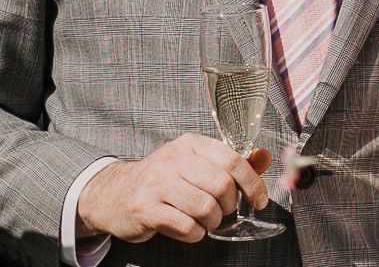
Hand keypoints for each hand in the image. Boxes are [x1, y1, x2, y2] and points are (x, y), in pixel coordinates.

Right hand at [75, 133, 273, 242]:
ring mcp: (156, 183)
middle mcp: (173, 159)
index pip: (232, 161)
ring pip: (206, 208)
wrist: (113, 194)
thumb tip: (265, 156)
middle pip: (222, 186)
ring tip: (202, 221)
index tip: (258, 201)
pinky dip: (195, 234)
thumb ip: (231, 163)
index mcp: (190, 145)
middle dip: (228, 206)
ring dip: (212, 223)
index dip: (252, 184)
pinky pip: (186, 227)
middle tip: (221, 211)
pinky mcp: (145, 208)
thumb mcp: (195, 164)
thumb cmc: (162, 180)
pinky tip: (188, 229)